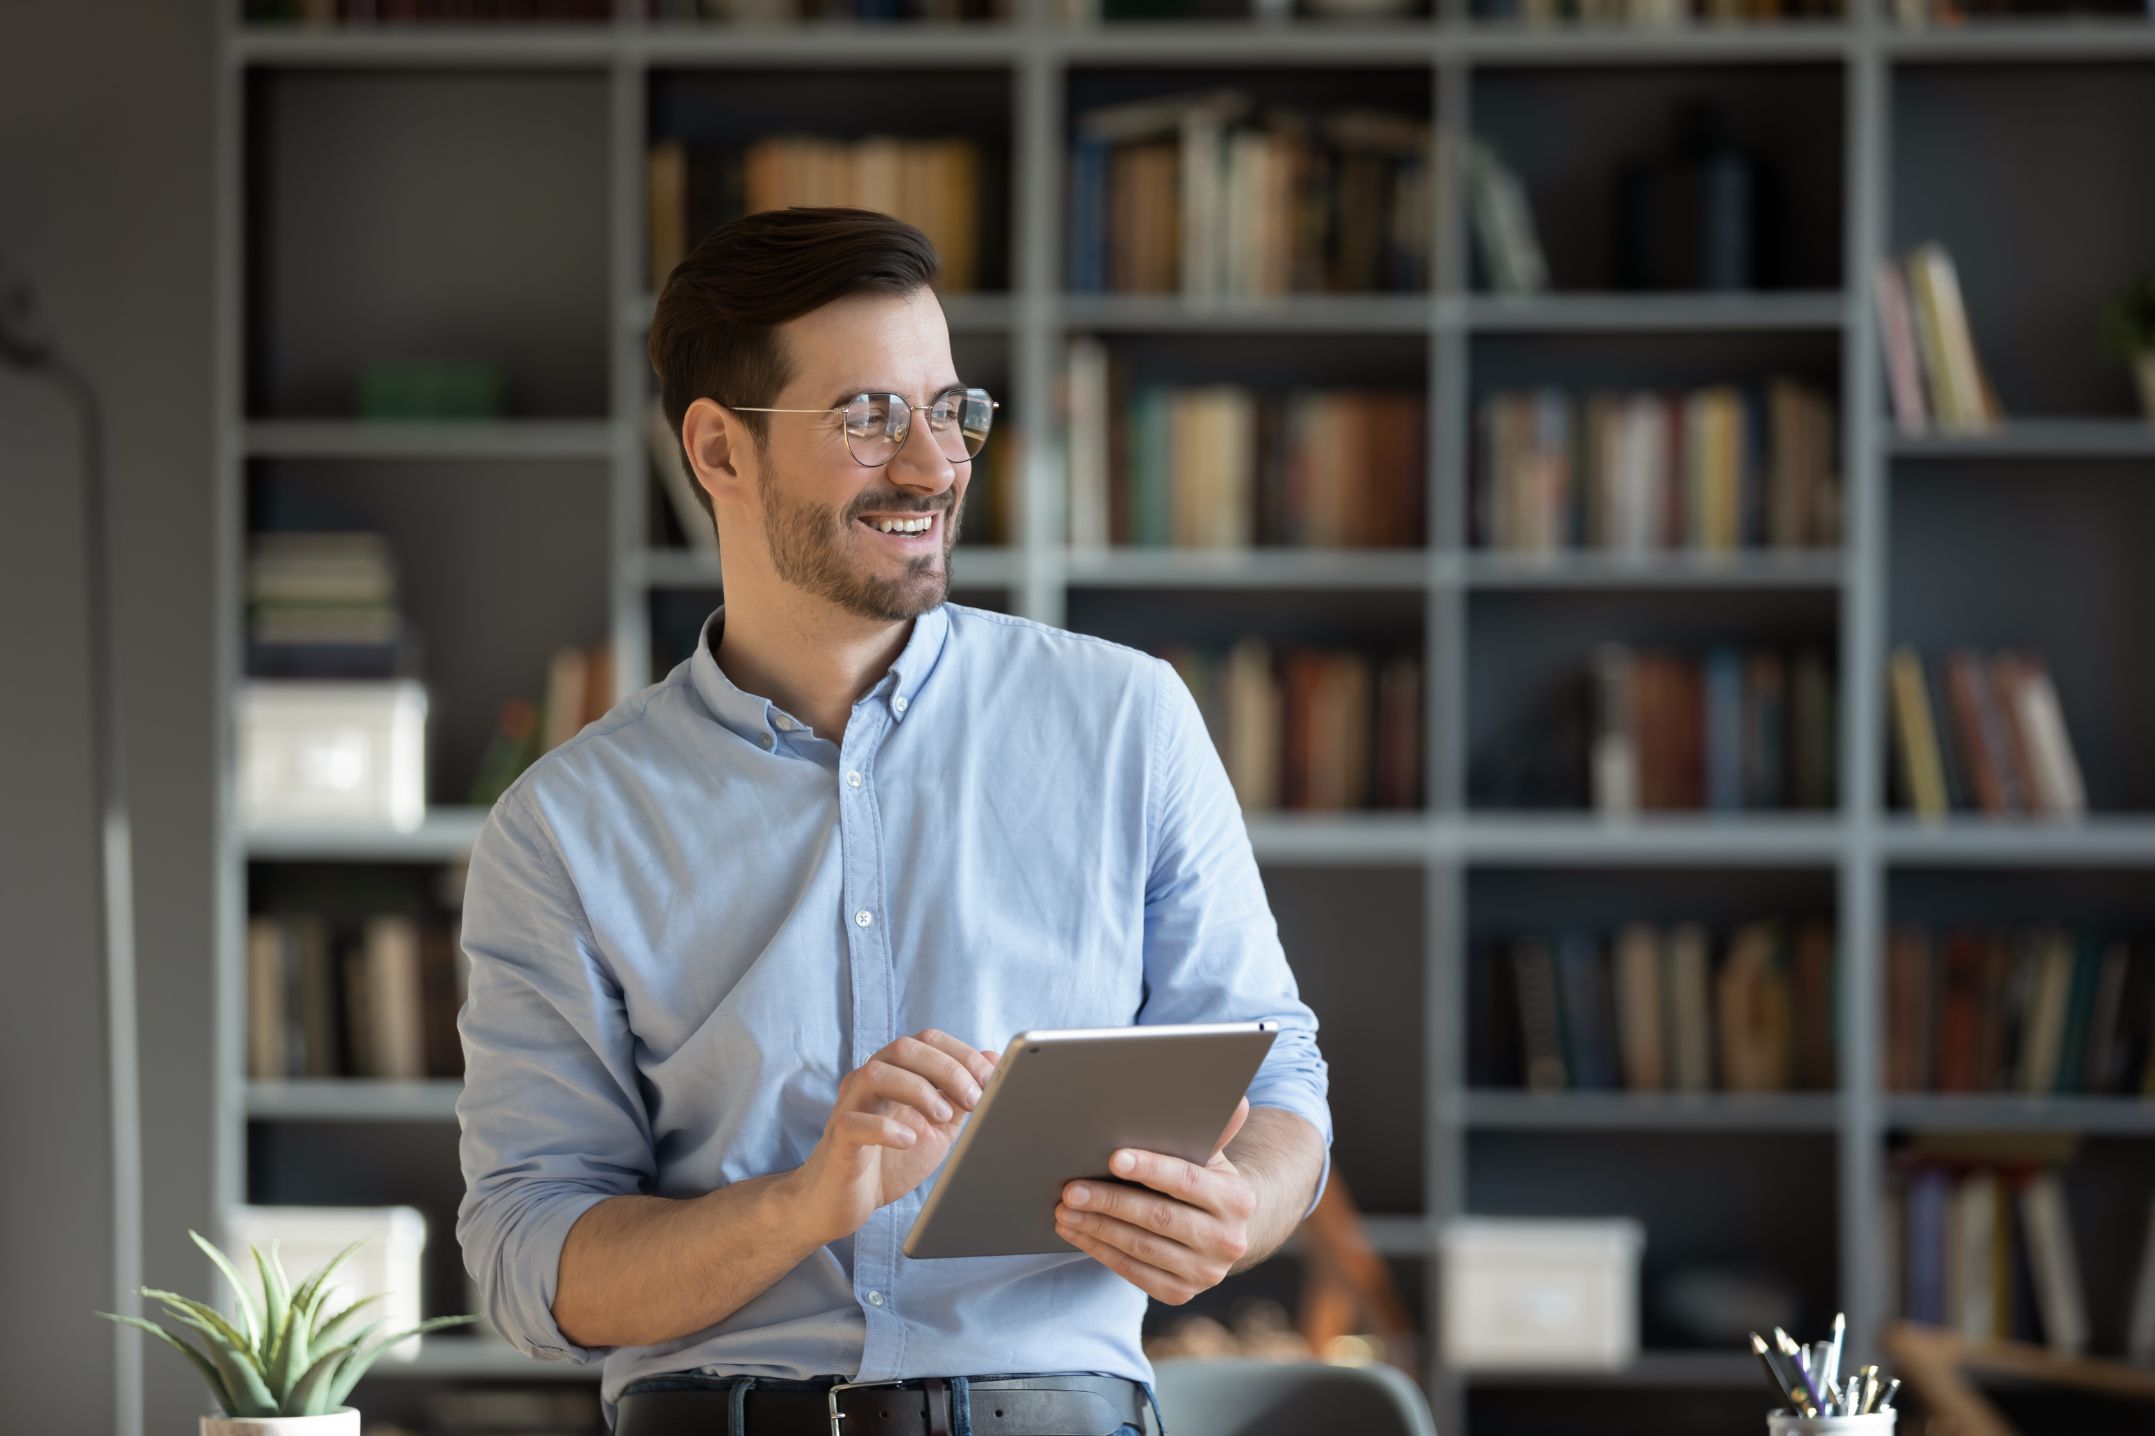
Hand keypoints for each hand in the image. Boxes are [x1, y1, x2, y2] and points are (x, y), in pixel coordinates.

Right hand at [783, 1029, 998, 1248]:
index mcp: (894, 1072)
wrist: (841, 1201)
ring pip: (875, 1074)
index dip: (961, 1055)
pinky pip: (854, 1123)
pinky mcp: (839, 1139)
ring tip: (942, 1117)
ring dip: (917, 1090)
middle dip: (945, 1068)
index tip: (988, 1080)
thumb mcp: (936, 1127)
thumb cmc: (888, 1160)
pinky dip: (885, 1128)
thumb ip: (960, 1094)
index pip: (927, 1040)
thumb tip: (991, 1058)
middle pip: (904, 1048)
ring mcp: (849, 1107)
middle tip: (973, 1098)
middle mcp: (868, 1081)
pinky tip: (908, 1140)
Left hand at [1053, 1096, 1255, 1304]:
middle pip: (1159, 1218)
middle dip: (1111, 1202)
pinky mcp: (1181, 1293)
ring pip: (1141, 1247)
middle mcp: (1228, 1241)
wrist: (1221, 1231)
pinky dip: (1100, 1251)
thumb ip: (1214, 1130)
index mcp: (1238, 1200)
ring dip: (1097, 1228)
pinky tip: (1076, 1233)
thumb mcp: (1211, 1155)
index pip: (1188, 1181)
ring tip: (1064, 1210)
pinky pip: (1134, 1273)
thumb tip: (1236, 1100)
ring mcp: (1205, 1273)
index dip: (1150, 1169)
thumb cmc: (1204, 1181)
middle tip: (1071, 1189)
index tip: (1113, 1159)